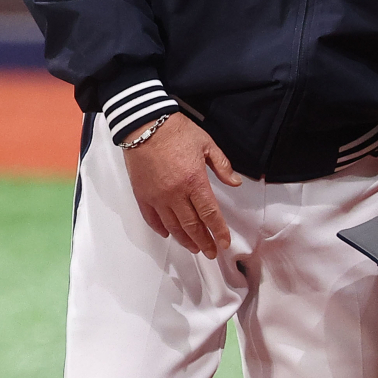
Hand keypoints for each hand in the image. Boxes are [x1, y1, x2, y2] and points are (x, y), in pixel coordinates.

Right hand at [122, 114, 242, 259]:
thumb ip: (222, 166)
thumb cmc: (177, 131)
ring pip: (172, 226)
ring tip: (194, 247)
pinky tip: (169, 234)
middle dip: (203, 241)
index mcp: (194, 181)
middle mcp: (175, 193)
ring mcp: (157, 197)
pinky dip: (161, 229)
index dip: (218, 230)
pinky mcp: (142, 195)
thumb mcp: (207, 144)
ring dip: (185, 240)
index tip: (224, 243)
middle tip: (211, 252)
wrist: (145, 125)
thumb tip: (235, 183)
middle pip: (191, 225)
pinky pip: (152, 219)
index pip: (209, 213)